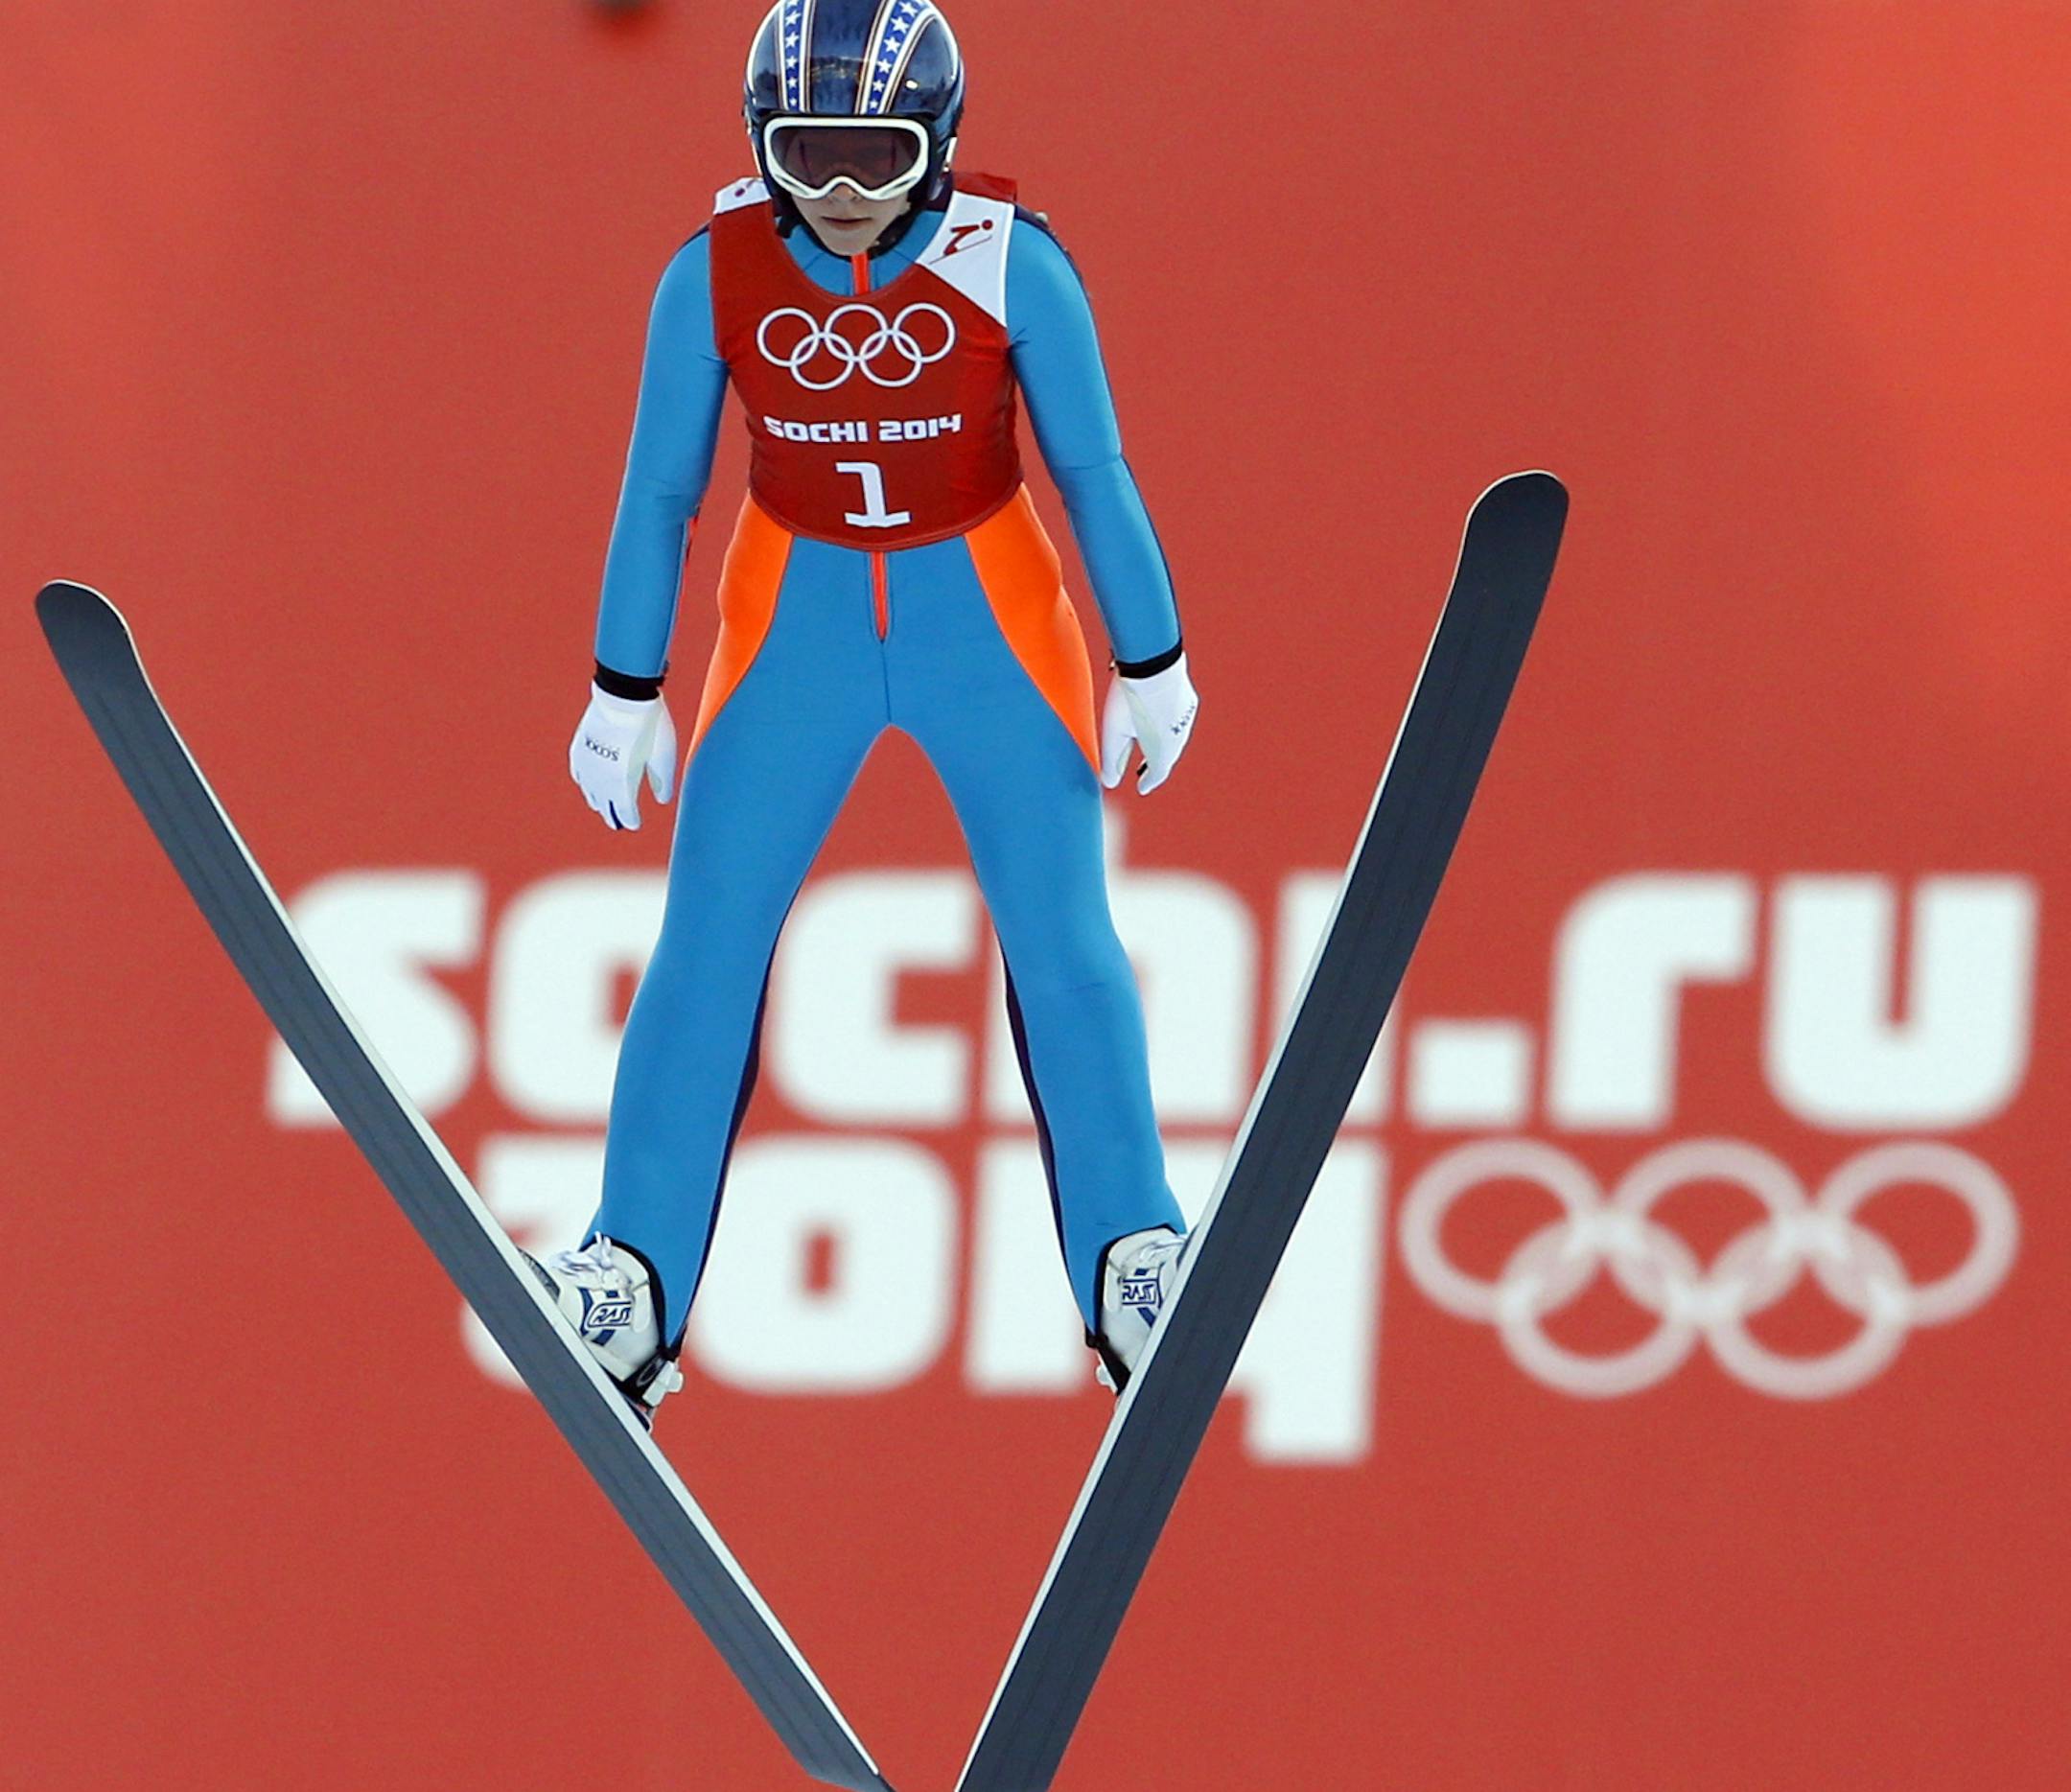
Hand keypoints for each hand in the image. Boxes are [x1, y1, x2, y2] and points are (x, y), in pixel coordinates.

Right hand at [569, 683, 677, 829]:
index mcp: (623, 784)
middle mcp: (601, 779)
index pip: (625, 811)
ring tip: (601, 806)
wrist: (624, 696)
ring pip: (589, 791)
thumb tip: (662, 801)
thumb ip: (662, 781)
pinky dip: (584, 781)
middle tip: (616, 823)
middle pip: (604, 804)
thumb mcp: (664, 756)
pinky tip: (586, 783)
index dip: (630, 820)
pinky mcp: (579, 747)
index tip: (633, 824)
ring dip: (596, 800)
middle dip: (612, 815)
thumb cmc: (650, 725)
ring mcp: (587, 763)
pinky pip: (578, 772)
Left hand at [1099, 653, 1197, 794]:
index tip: (1141, 788)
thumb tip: (1109, 782)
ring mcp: (1185, 718)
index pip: (1158, 773)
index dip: (1149, 782)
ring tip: (1151, 749)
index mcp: (1163, 750)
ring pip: (1175, 738)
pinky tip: (1160, 722)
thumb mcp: (1114, 731)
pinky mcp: (1187, 700)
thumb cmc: (1130, 697)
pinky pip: (1179, 721)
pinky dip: (1168, 727)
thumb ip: (1112, 759)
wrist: (1153, 661)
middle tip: (1144, 773)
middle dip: (1156, 766)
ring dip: (1163, 747)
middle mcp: (1179, 737)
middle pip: (1168, 757)